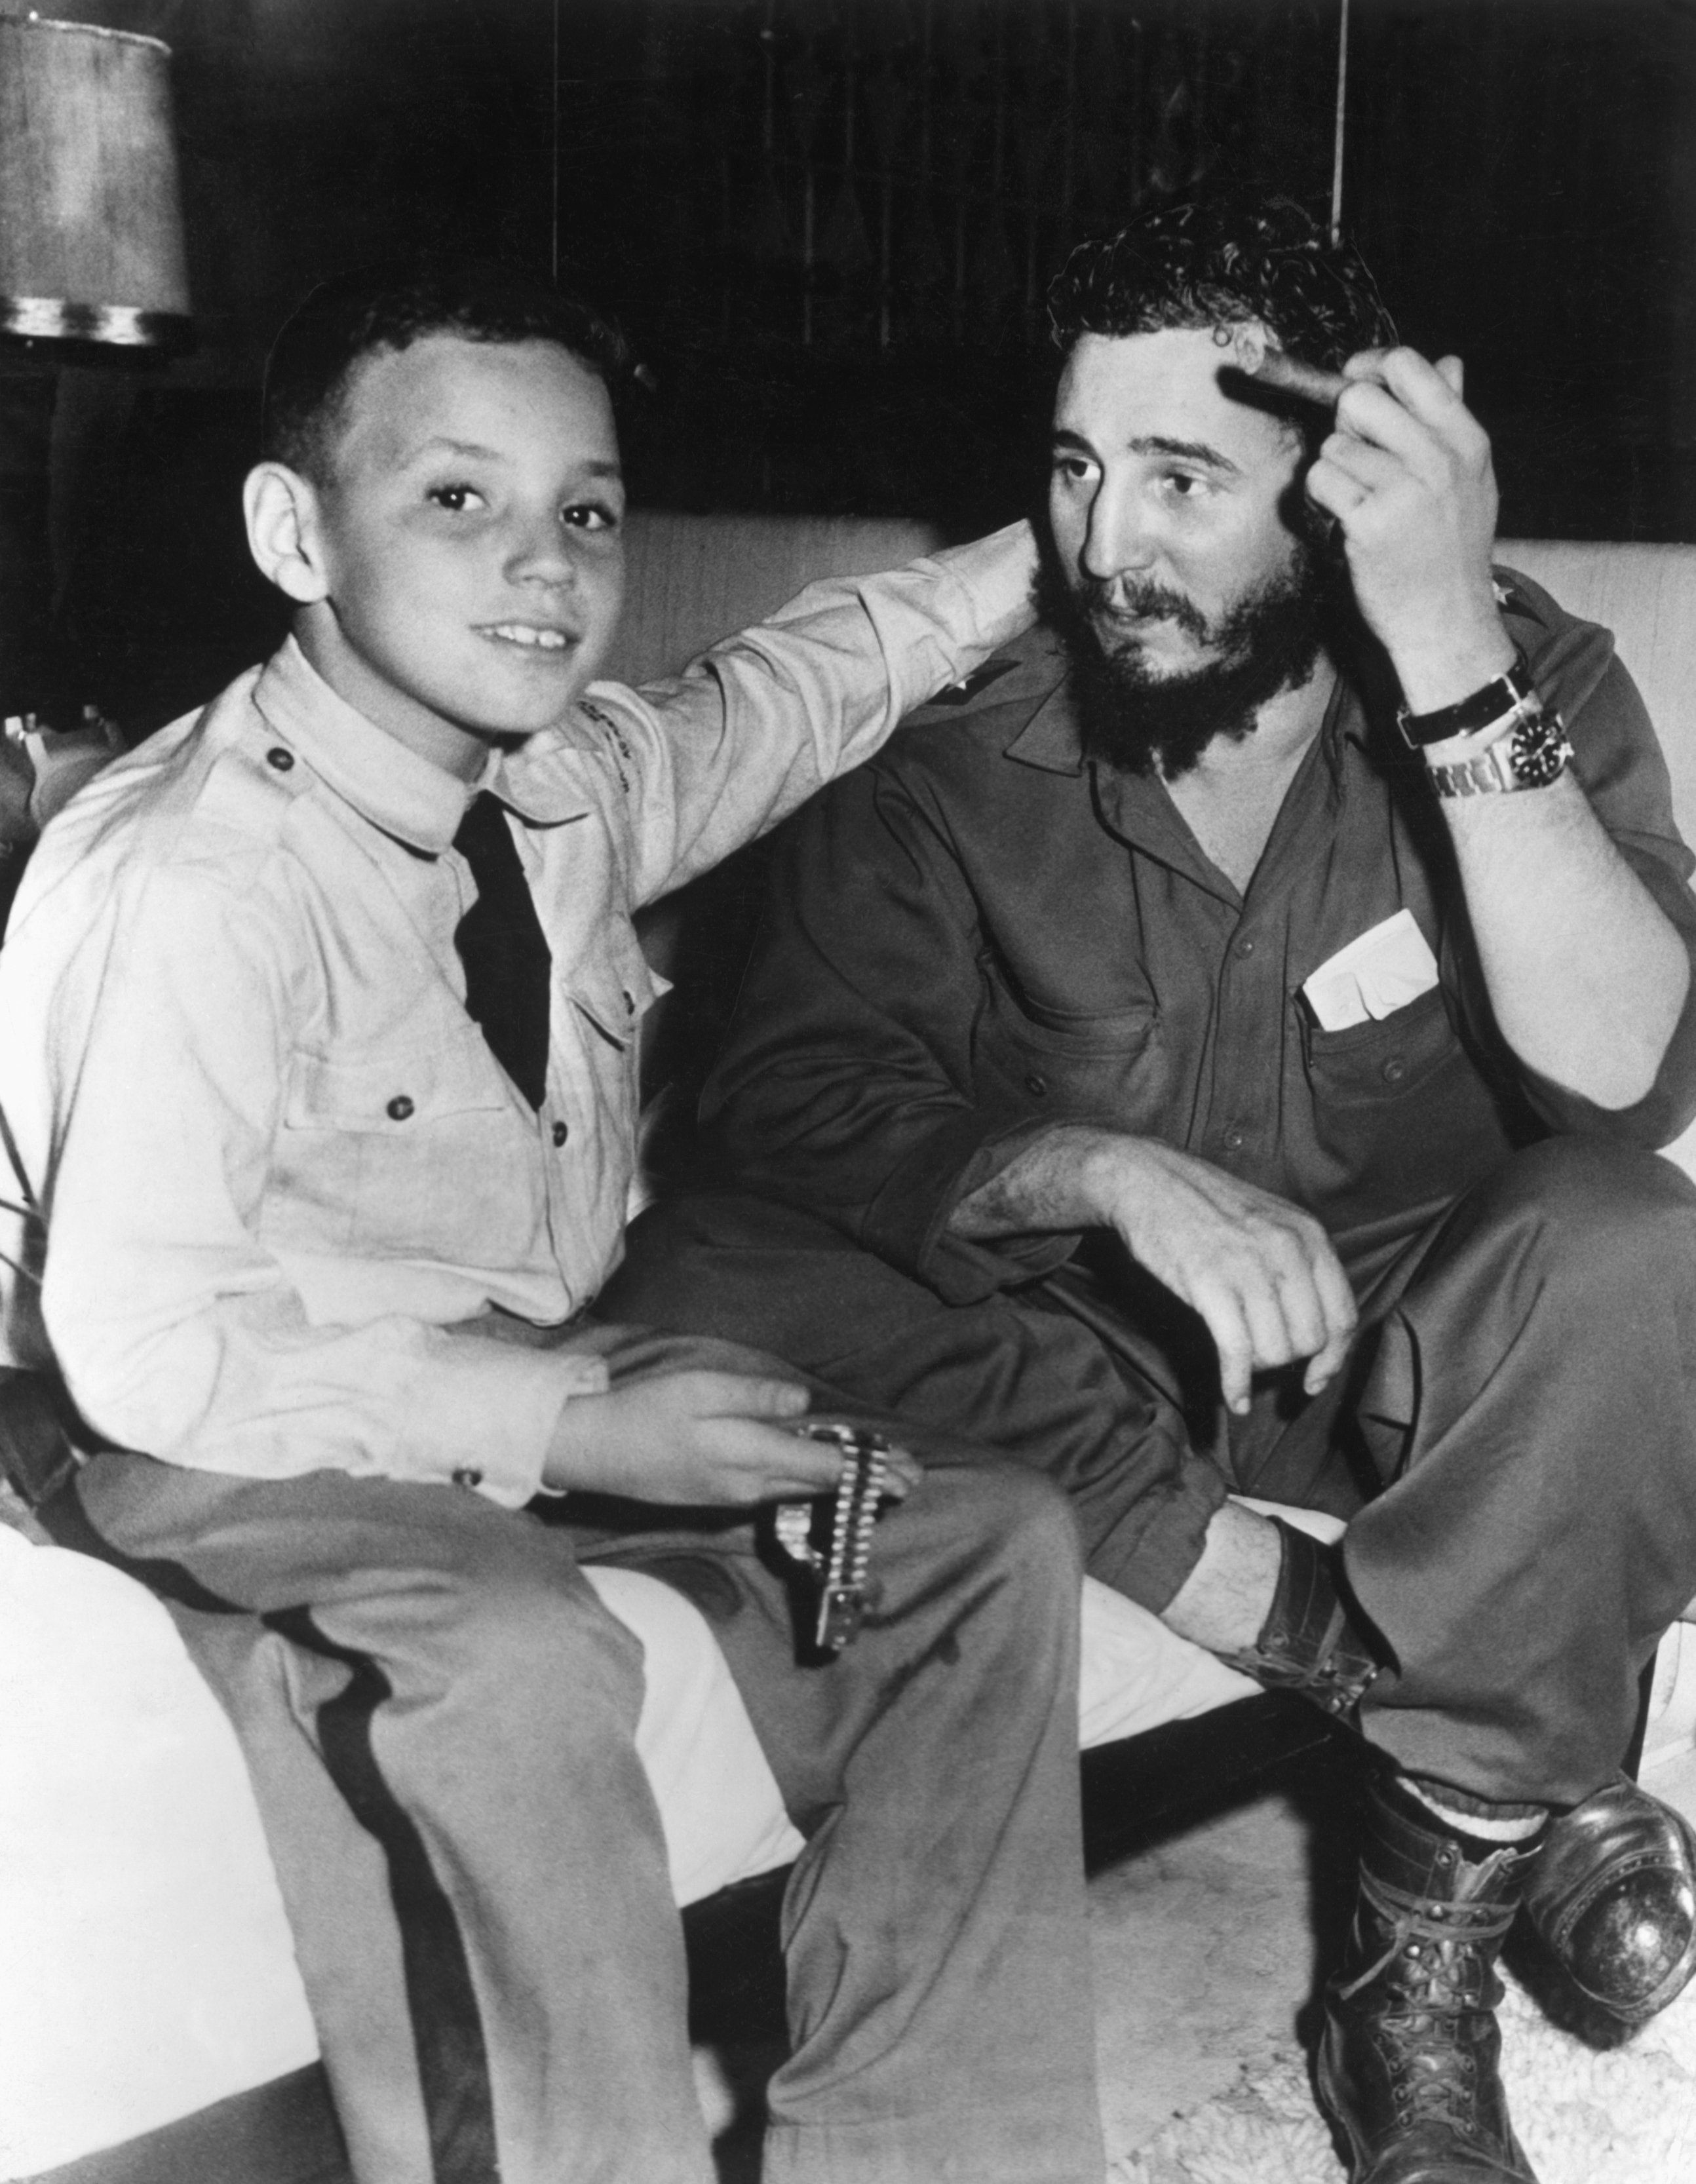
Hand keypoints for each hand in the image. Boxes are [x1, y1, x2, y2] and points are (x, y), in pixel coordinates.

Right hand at [541, 1368, 919, 1504]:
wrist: (592, 1452)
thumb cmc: (644, 1413)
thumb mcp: (701, 1389)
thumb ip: (756, 1396)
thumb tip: (803, 1403)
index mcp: (749, 1457)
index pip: (825, 1467)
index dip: (870, 1470)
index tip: (909, 1472)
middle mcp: (748, 1486)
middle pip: (820, 1485)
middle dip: (867, 1483)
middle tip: (913, 1479)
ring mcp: (732, 1495)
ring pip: (800, 1491)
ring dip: (841, 1484)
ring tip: (877, 1478)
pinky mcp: (717, 1495)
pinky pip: (777, 1491)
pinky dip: (809, 1483)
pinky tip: (820, 1476)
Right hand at [1089, 1138, 1357, 1414]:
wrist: (1147, 1180)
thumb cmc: (1207, 1208)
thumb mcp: (1272, 1222)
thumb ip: (1302, 1266)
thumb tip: (1318, 1334)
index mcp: (1309, 1235)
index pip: (1343, 1316)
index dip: (1332, 1358)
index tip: (1314, 1379)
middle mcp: (1287, 1249)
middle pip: (1309, 1340)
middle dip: (1285, 1359)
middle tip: (1258, 1353)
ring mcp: (1249, 1266)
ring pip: (1276, 1351)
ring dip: (1257, 1368)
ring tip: (1237, 1357)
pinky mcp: (1209, 1284)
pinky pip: (1237, 1353)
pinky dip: (1236, 1385)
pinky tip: (1234, 1398)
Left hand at [1304, 347, 1514, 710]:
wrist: (1447, 621)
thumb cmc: (1452, 550)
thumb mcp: (1473, 478)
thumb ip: (1453, 418)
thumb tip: (1447, 362)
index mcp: (1466, 438)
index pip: (1408, 366)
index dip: (1369, 368)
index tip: (1355, 382)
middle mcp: (1438, 458)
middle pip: (1357, 399)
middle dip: (1345, 425)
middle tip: (1359, 459)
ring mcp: (1404, 490)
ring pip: (1332, 447)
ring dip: (1334, 473)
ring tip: (1361, 503)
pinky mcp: (1368, 523)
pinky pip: (1320, 482)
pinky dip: (1321, 500)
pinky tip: (1346, 521)